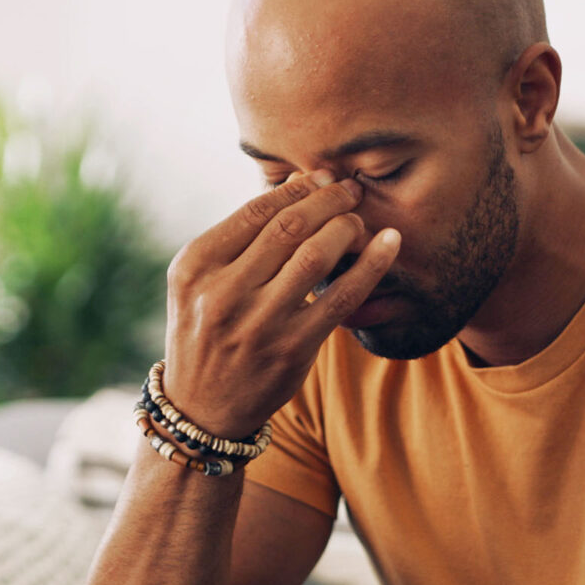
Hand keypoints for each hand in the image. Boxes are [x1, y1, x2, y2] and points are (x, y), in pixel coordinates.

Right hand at [162, 170, 400, 436]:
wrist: (202, 406)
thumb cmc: (208, 330)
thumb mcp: (200, 282)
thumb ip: (240, 239)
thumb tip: (300, 184)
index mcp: (195, 265)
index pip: (256, 210)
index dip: (299, 188)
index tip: (323, 178)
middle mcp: (222, 292)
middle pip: (289, 226)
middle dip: (329, 200)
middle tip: (351, 190)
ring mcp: (258, 323)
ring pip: (315, 255)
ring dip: (347, 227)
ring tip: (359, 220)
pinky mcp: (292, 349)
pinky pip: (341, 298)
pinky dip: (371, 265)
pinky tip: (390, 244)